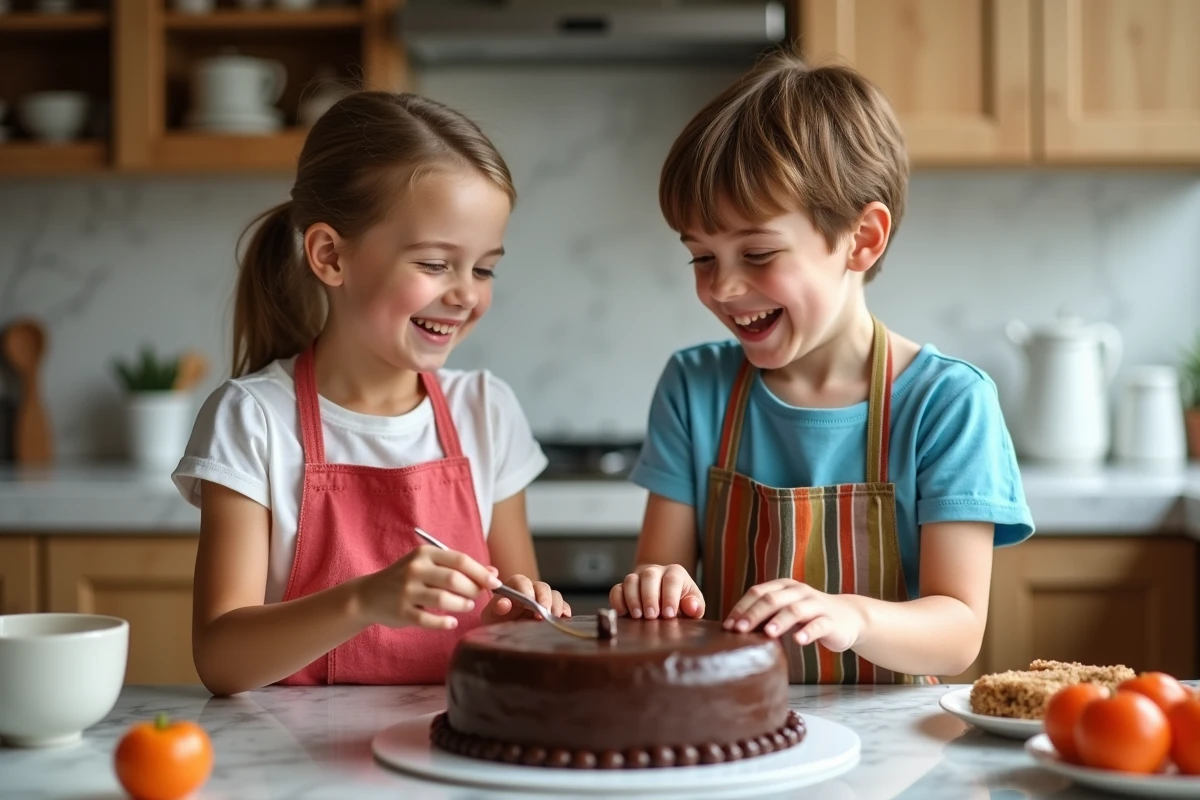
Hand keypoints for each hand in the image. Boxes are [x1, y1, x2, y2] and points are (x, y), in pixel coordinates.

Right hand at [354, 545, 500, 630]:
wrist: (368, 595)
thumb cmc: (407, 579)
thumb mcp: (429, 565)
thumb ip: (458, 567)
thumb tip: (492, 573)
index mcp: (425, 554)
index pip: (460, 560)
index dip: (481, 573)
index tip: (495, 583)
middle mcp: (415, 569)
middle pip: (454, 579)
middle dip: (473, 590)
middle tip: (477, 597)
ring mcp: (407, 591)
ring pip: (444, 599)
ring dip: (461, 605)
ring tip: (466, 607)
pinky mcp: (401, 611)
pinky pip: (429, 619)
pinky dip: (444, 622)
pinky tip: (452, 622)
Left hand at [481, 574, 570, 623]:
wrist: (503, 634)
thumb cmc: (497, 621)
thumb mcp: (492, 615)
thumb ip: (496, 607)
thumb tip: (504, 603)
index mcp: (515, 586)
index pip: (522, 582)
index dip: (527, 591)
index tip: (529, 602)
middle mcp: (531, 589)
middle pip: (542, 587)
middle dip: (544, 600)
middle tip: (543, 614)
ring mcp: (544, 599)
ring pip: (555, 595)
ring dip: (556, 606)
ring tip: (553, 618)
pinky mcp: (553, 610)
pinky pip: (563, 606)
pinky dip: (565, 611)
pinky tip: (565, 618)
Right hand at [609, 564, 704, 619]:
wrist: (664, 596)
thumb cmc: (681, 601)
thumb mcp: (693, 603)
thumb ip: (695, 606)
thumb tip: (692, 607)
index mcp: (675, 573)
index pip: (672, 580)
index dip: (670, 597)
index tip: (669, 614)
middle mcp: (655, 571)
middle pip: (649, 576)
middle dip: (650, 597)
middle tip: (652, 616)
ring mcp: (638, 577)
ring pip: (631, 580)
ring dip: (633, 599)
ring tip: (638, 616)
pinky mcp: (624, 587)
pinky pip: (616, 589)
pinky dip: (617, 600)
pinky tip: (622, 613)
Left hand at [724, 579, 864, 651]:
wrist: (848, 618)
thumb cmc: (809, 616)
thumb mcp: (785, 611)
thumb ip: (765, 616)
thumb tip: (734, 629)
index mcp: (784, 587)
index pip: (758, 592)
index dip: (742, 608)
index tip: (728, 625)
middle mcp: (799, 592)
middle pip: (773, 599)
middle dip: (754, 614)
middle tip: (739, 629)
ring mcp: (816, 605)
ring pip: (795, 610)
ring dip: (780, 621)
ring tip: (768, 633)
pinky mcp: (830, 621)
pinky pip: (818, 625)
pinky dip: (807, 632)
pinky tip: (798, 641)